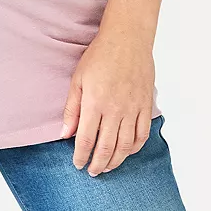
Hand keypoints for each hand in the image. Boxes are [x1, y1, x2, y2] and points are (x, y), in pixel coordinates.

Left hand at [60, 26, 155, 175]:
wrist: (127, 39)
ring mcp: (133, 109)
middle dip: (97, 164)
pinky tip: (127, 151)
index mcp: (95, 103)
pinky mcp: (146, 106)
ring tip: (107, 167)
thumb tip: (64, 134)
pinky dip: (134, 148)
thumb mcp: (78, 78)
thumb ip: (71, 108)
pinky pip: (142, 135)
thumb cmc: (100, 55)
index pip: (86, 140)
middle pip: (106, 148)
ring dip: (115, 161)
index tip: (78, 164)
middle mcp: (115, 110)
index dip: (81, 156)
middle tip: (92, 171)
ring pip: (125, 147)